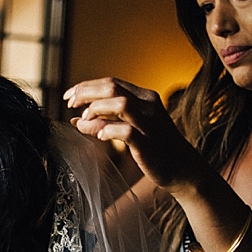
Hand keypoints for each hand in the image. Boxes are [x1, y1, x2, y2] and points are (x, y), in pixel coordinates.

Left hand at [64, 77, 205, 191]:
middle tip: (69, 103)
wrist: (183, 169)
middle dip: (85, 92)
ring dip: (96, 109)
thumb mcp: (128, 130)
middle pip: (112, 87)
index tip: (68, 96)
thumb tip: (77, 119)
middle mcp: (148, 105)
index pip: (111, 82)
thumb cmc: (154, 148)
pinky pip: (126, 130)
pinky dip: (109, 130)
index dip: (86, 86)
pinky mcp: (148, 142)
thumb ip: (106, 121)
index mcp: (144, 97)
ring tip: (84, 120)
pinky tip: (99, 136)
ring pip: (120, 103)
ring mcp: (149, 123)